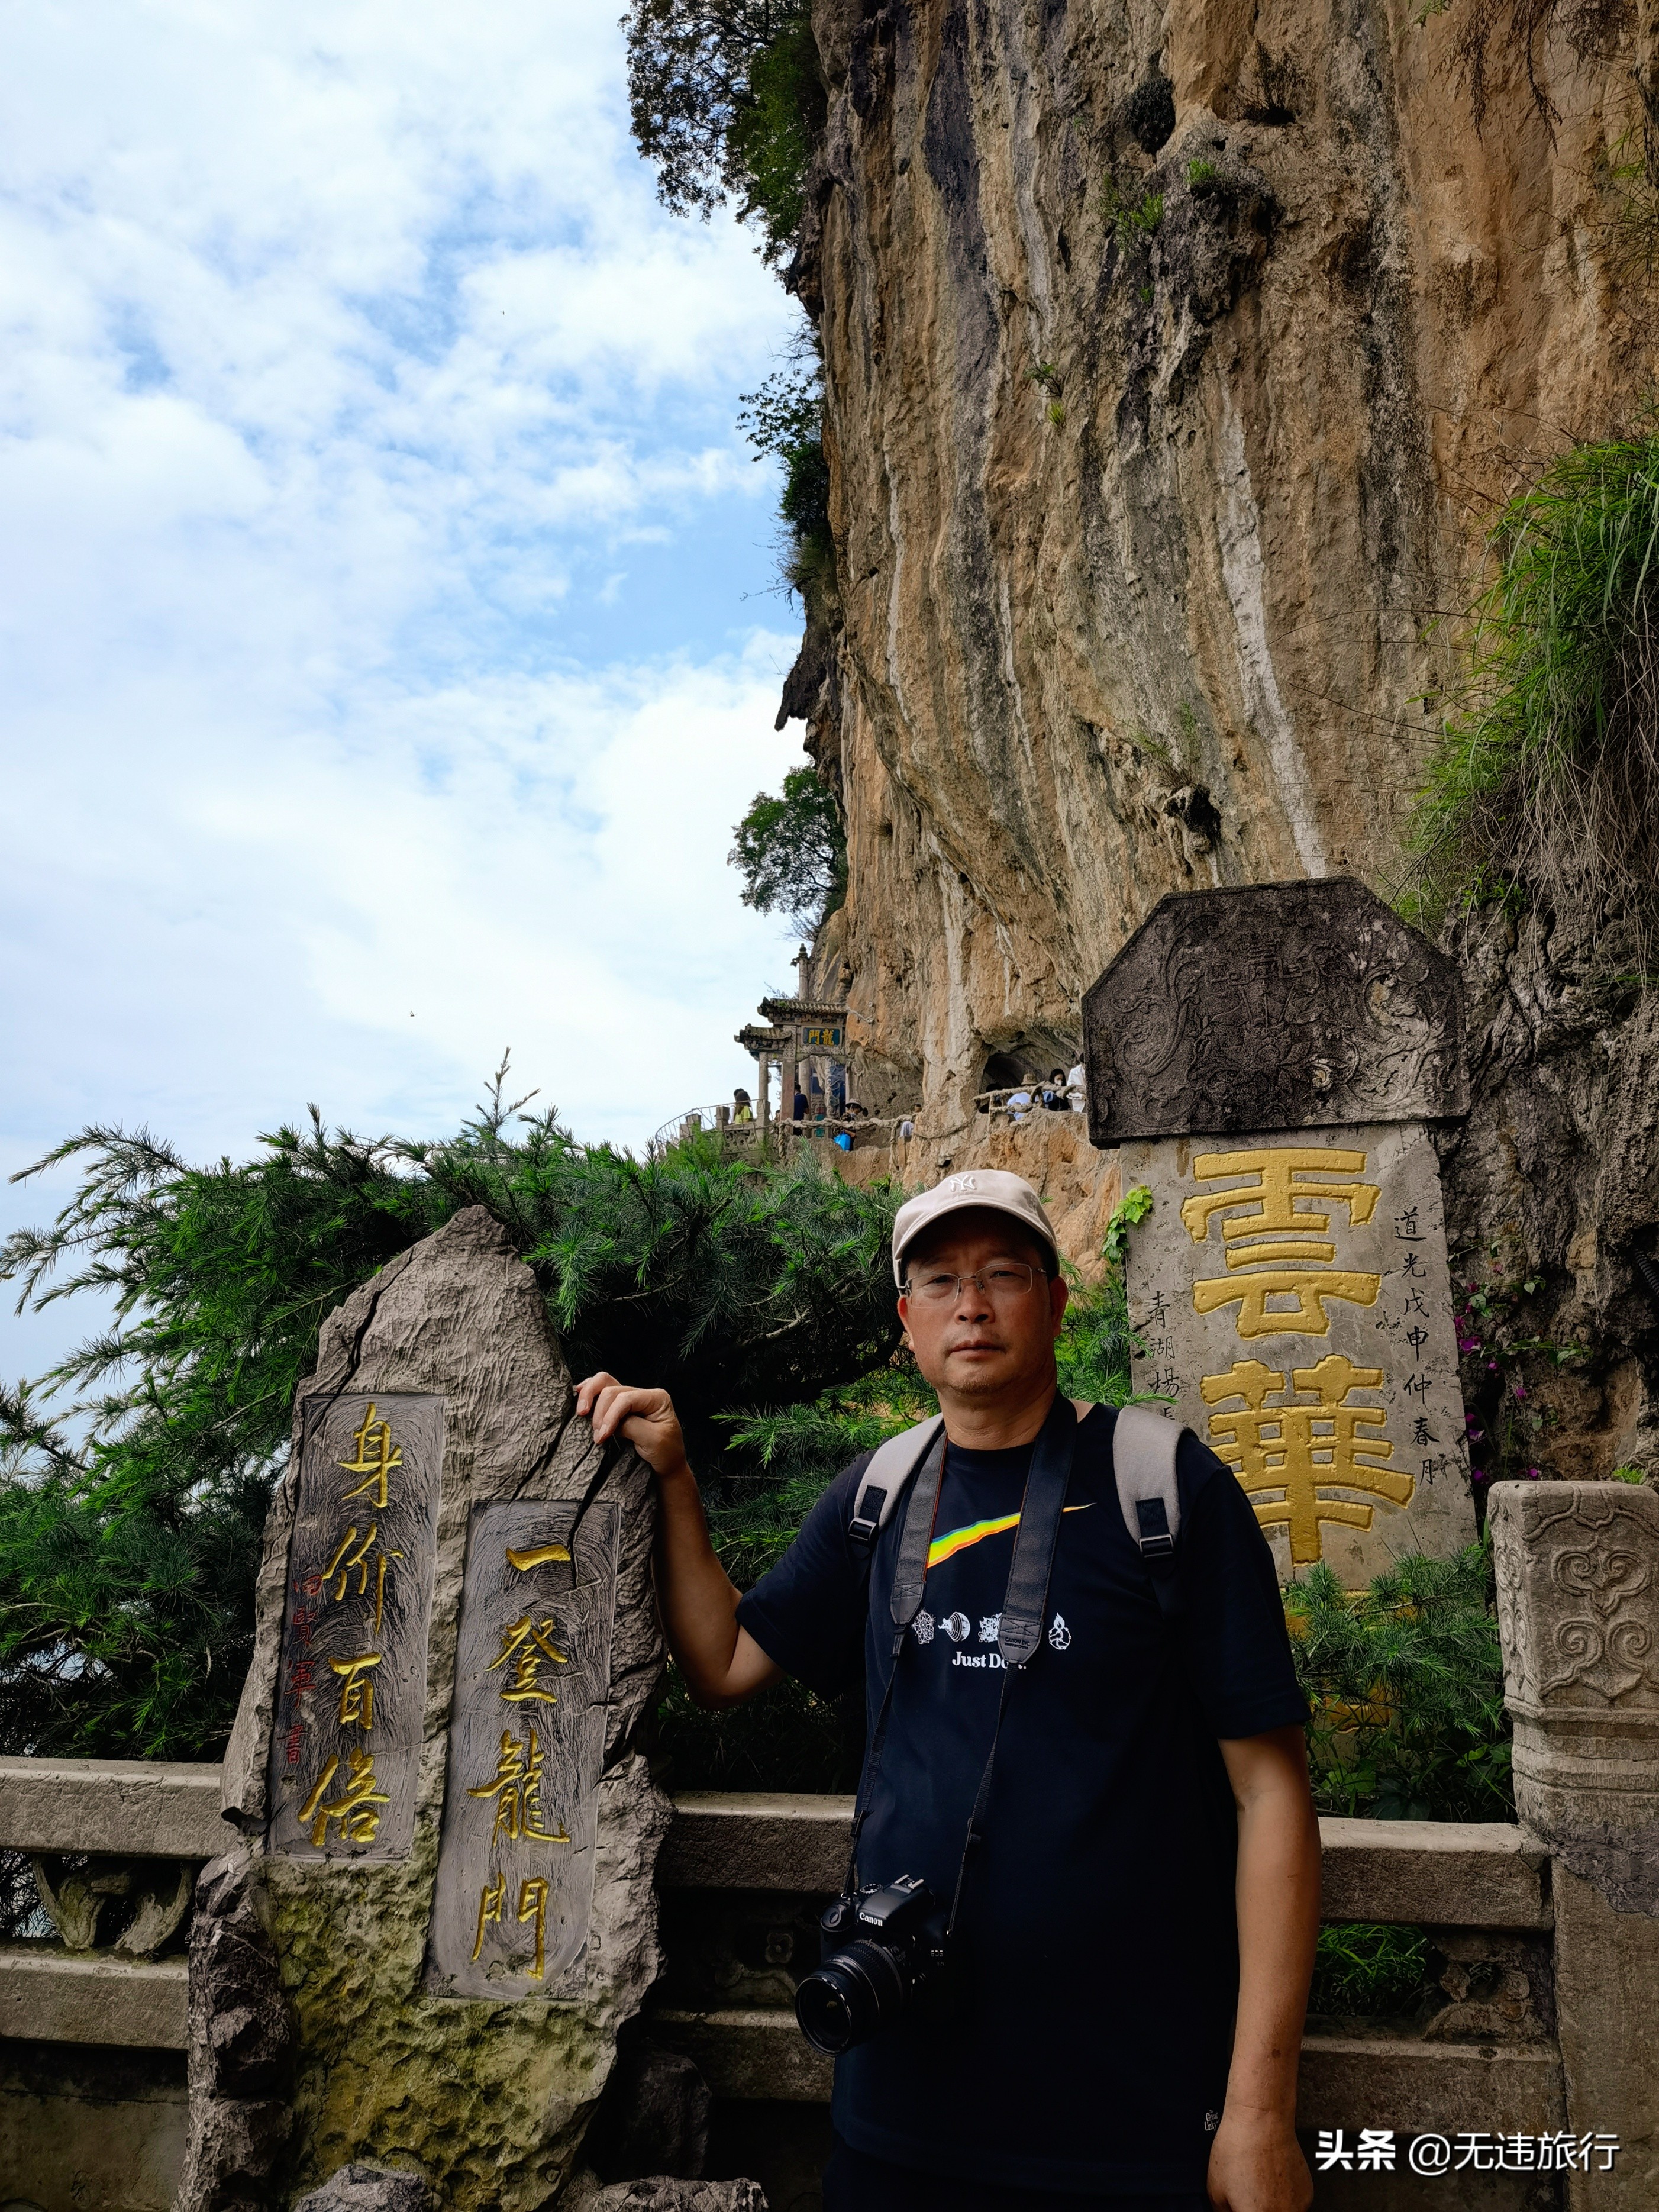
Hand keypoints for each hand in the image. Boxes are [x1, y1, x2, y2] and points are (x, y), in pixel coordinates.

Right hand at [574, 1372, 689, 1480]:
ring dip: (589, 1397)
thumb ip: (631, 1426)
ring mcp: (631, 1398)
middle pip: (612, 1388)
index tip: (602, 1436)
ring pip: (604, 1383)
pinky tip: (580, 1398)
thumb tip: (608, 1422)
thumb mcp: (653, 1440)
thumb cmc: (666, 1452)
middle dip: (599, 1410)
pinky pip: (601, 1391)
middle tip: (596, 1434)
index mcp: (656, 1398)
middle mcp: (643, 1394)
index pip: (626, 1398)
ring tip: (581, 1413)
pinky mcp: (620, 1406)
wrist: (668, 1465)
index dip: (610, 1415)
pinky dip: (589, 1393)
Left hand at [1207, 2108, 1310, 2211]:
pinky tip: (1270, 2181)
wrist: (1262, 2119)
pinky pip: (1293, 2207)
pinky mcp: (1307, 2194)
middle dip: (1255, 2211)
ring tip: (1256, 2189)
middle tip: (1246, 2198)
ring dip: (1270, 2210)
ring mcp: (1299, 2208)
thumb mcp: (1216, 2191)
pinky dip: (1283, 2201)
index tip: (1238, 2209)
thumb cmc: (1237, 2150)